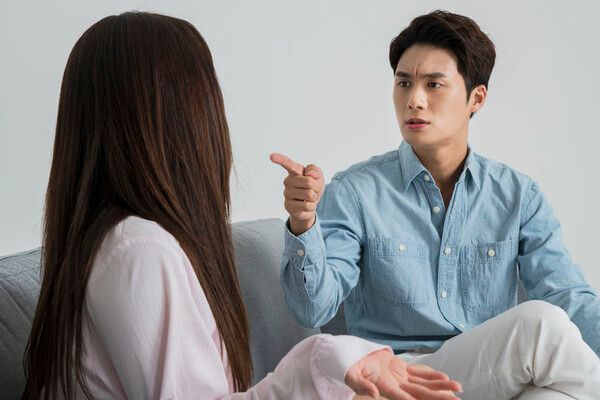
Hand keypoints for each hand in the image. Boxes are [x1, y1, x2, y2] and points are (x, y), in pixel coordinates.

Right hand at [270, 153, 324, 234]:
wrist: (309, 206)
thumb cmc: (312, 189)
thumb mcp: (318, 177)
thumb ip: (315, 170)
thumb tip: (309, 174)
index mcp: (294, 172)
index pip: (288, 164)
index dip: (280, 159)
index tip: (272, 156)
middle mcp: (288, 181)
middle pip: (309, 182)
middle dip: (316, 187)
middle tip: (312, 190)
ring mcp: (287, 193)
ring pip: (309, 194)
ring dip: (314, 197)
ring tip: (308, 198)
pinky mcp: (288, 205)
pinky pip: (307, 205)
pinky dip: (311, 206)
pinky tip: (306, 205)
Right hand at [346, 349, 461, 399]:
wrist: (351, 356)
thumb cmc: (349, 367)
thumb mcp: (352, 376)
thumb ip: (362, 386)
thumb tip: (373, 394)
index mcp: (386, 388)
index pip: (405, 398)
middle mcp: (396, 385)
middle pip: (421, 393)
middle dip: (438, 397)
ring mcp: (400, 377)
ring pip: (424, 384)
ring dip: (441, 387)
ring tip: (458, 388)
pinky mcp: (400, 369)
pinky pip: (419, 373)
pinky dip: (432, 376)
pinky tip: (445, 378)